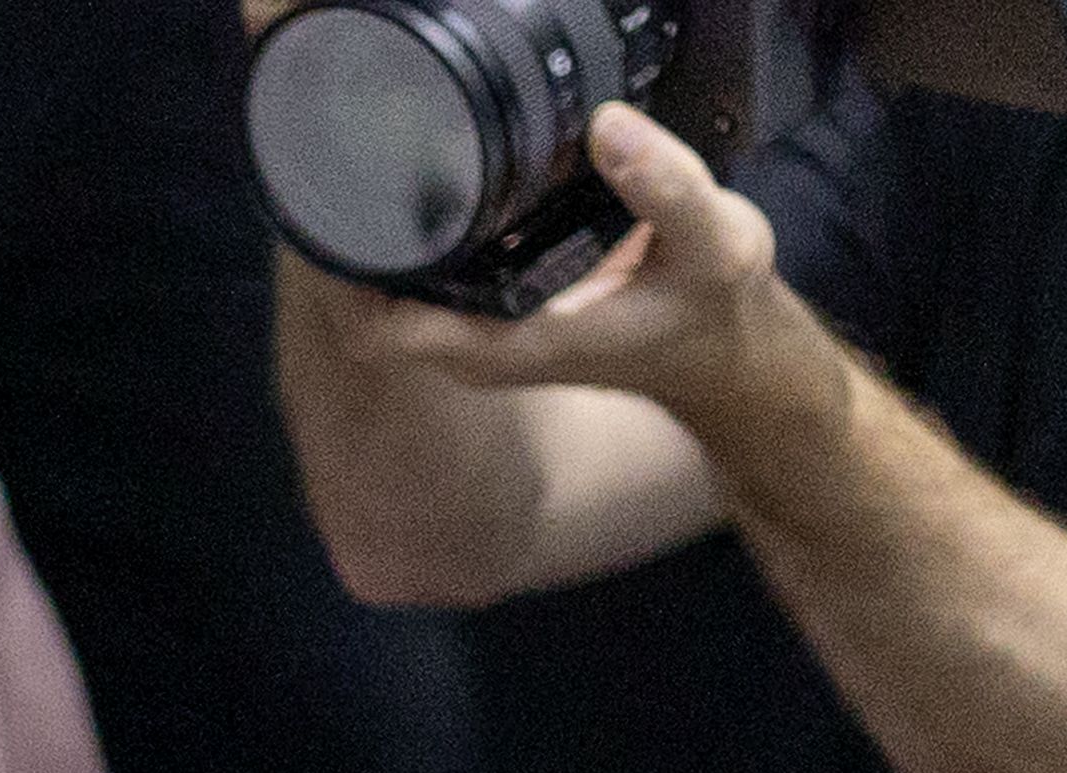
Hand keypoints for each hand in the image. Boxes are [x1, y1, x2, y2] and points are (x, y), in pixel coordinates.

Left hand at [296, 100, 815, 439]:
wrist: (727, 352)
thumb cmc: (715, 307)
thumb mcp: (713, 242)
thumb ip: (664, 187)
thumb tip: (607, 126)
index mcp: (507, 344)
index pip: (377, 332)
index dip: (342, 282)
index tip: (339, 213)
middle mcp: (477, 345)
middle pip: (363, 309)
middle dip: (346, 248)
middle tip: (350, 166)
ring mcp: (481, 330)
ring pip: (388, 295)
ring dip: (373, 241)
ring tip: (374, 166)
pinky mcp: (495, 308)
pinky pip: (425, 279)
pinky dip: (412, 240)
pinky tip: (422, 186)